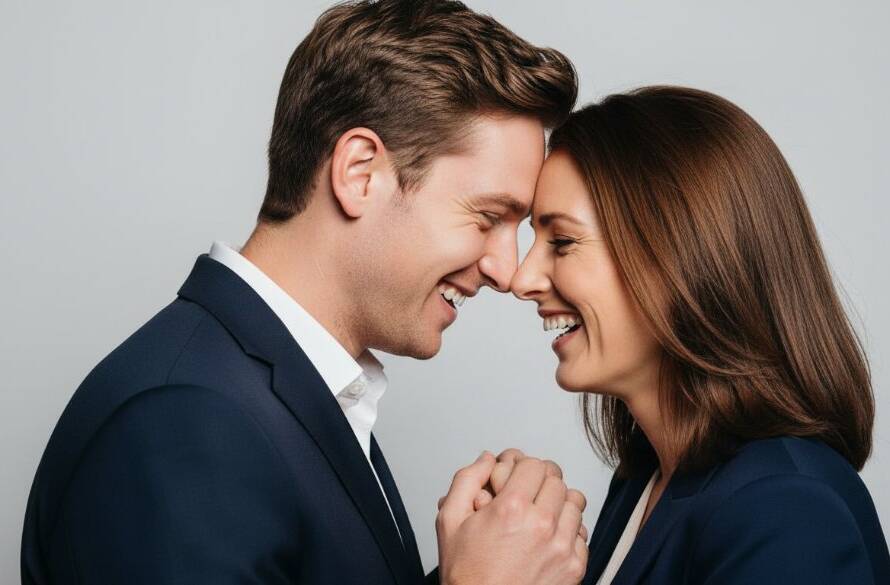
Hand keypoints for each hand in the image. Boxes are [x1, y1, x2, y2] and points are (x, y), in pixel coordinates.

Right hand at [436, 451, 588, 584]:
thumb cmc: (466, 573)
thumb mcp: (450, 521)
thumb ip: (467, 479)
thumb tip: (487, 459)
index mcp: (511, 508)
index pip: (534, 465)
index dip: (522, 467)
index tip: (516, 478)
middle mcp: (541, 524)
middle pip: (557, 480)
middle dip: (540, 483)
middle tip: (526, 495)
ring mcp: (562, 546)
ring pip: (575, 503)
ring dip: (558, 504)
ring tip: (538, 516)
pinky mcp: (574, 567)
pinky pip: (582, 533)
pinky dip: (568, 532)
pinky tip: (547, 539)